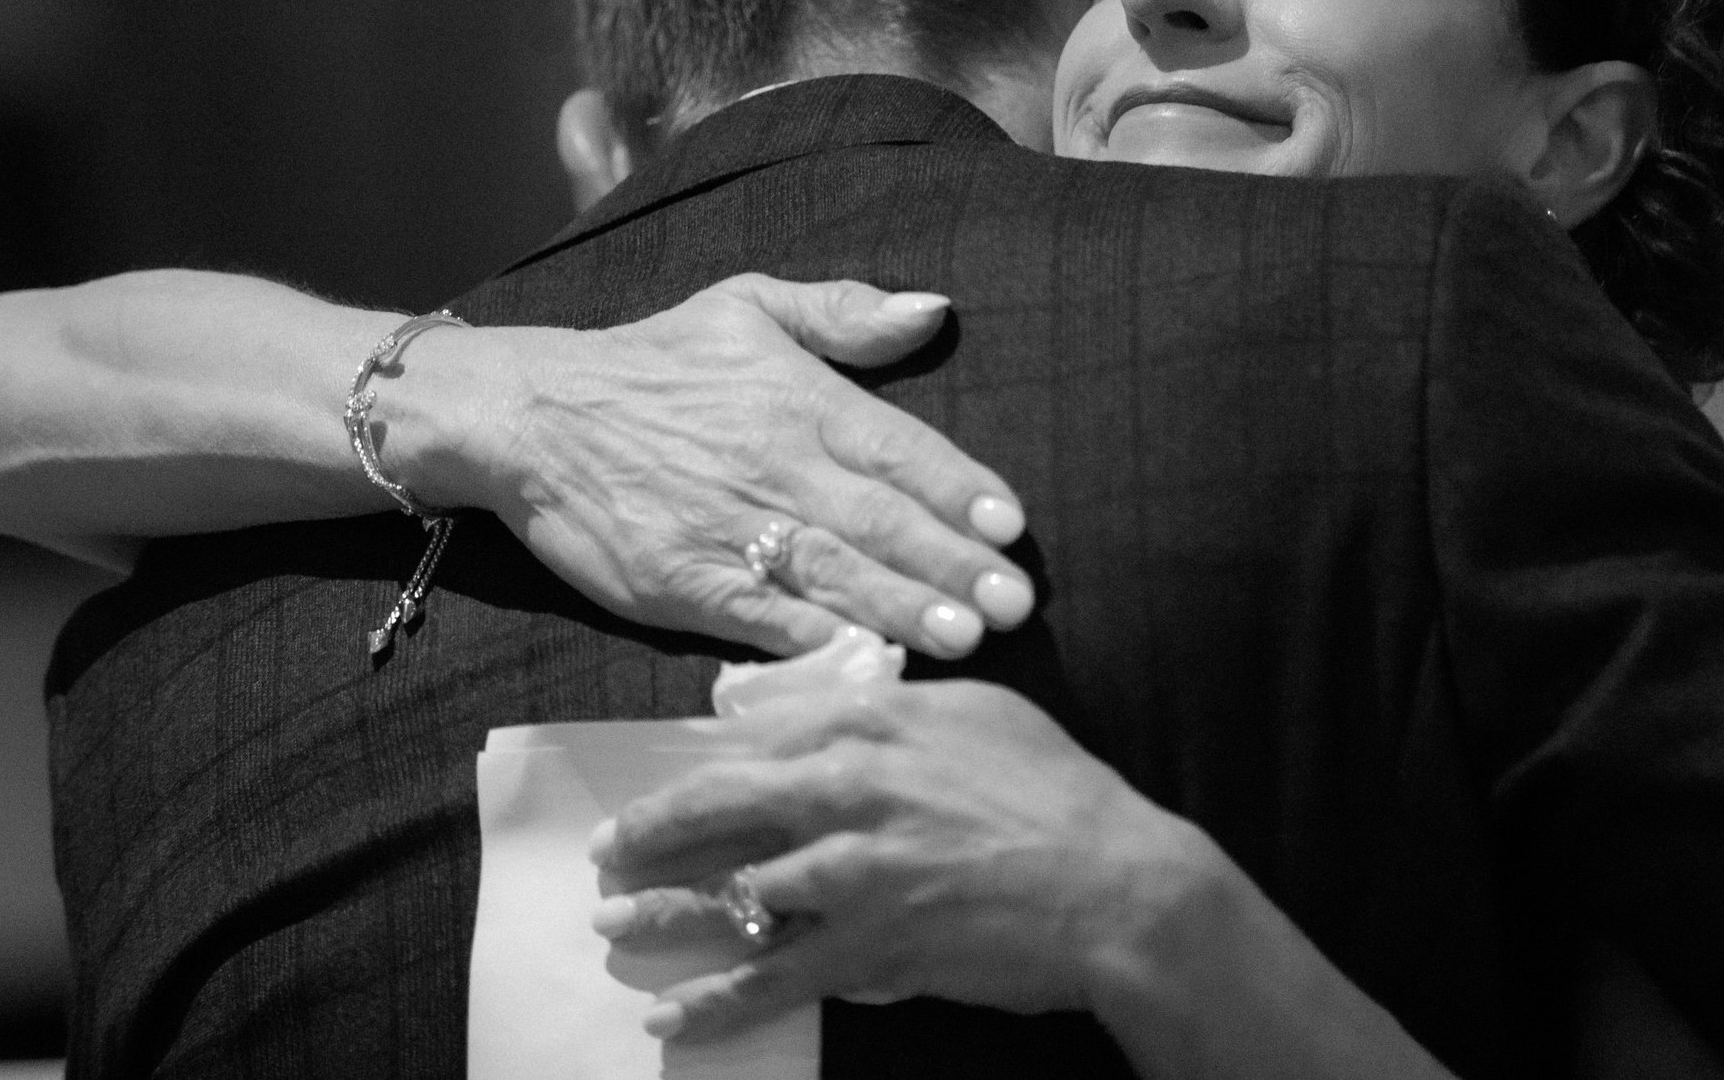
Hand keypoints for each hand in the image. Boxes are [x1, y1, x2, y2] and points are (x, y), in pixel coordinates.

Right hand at [409, 274, 1034, 658]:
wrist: (529, 414)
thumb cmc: (653, 362)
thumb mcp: (747, 304)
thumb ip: (844, 311)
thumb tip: (934, 309)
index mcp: (798, 400)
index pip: (897, 447)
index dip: (958, 488)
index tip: (1013, 524)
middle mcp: (771, 467)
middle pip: (877, 521)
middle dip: (951, 564)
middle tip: (1016, 603)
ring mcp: (725, 531)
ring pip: (830, 576)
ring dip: (900, 610)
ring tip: (965, 639)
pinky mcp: (682, 584)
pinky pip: (760, 620)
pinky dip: (813, 645)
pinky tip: (865, 665)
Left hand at [587, 679, 1221, 1042]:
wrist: (1116, 883)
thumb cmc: (1056, 793)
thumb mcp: (978, 712)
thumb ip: (892, 706)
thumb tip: (821, 709)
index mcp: (872, 721)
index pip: (758, 737)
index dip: (704, 764)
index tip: (670, 783)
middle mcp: (846, 787)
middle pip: (718, 807)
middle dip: (650, 832)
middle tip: (607, 851)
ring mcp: (850, 870)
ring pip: (728, 893)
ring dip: (658, 915)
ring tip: (613, 926)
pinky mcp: (865, 946)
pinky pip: (767, 978)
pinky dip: (710, 1004)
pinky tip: (670, 1017)